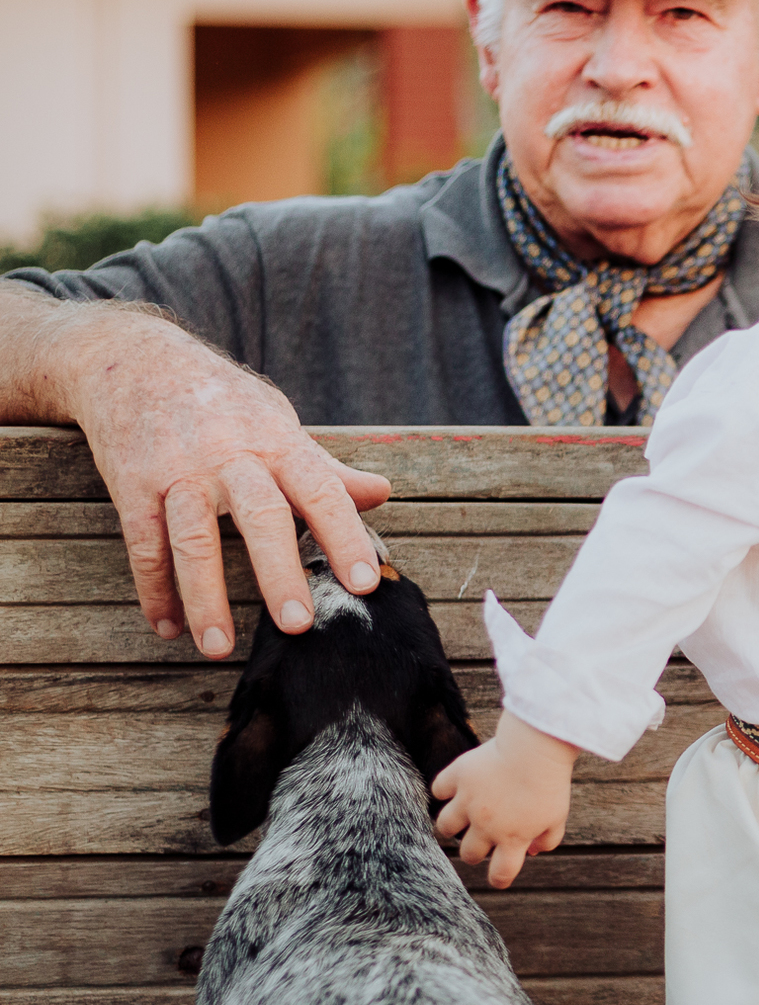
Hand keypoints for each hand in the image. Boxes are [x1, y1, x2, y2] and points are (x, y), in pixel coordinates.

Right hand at [0, 287, 390, 655]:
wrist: (131, 357)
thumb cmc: (220, 400)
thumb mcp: (277, 422)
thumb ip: (326, 467)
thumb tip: (382, 492)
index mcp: (276, 443)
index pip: (321, 491)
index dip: (345, 537)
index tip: (367, 582)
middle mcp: (230, 457)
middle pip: (260, 516)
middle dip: (279, 572)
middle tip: (299, 624)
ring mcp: (178, 471)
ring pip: (193, 539)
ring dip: (204, 598)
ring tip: (218, 648)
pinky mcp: (132, 485)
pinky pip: (144, 545)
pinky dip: (154, 589)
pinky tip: (168, 627)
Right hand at [433, 711, 578, 888]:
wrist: (537, 747)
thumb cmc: (550, 783)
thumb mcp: (557, 817)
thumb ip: (548, 840)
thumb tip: (532, 851)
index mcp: (513, 839)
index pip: (500, 874)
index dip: (499, 879)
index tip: (499, 875)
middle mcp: (486, 825)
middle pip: (468, 854)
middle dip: (474, 851)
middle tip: (482, 837)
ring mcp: (469, 801)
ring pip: (445, 827)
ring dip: (452, 826)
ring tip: (462, 816)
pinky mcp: (459, 776)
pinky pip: (438, 789)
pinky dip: (444, 789)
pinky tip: (455, 787)